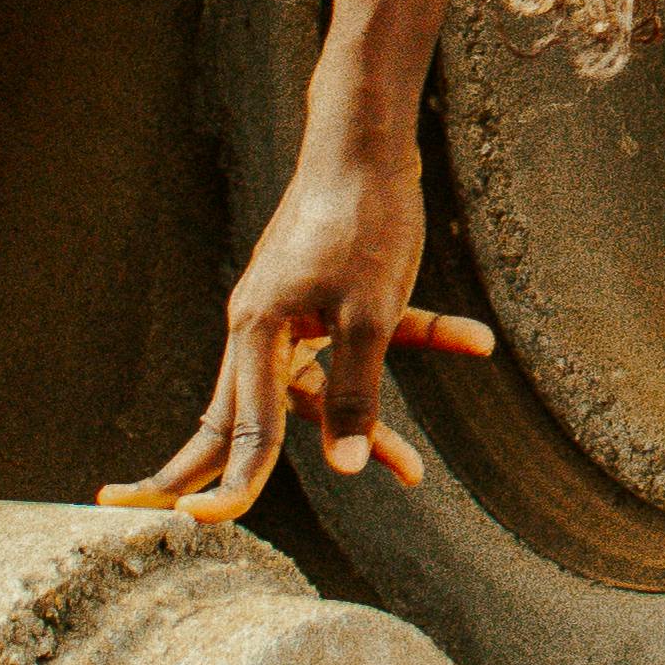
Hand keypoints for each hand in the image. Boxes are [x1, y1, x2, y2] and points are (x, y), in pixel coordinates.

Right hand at [96, 128, 493, 522]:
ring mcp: (291, 310)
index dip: (233, 484)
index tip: (206, 525)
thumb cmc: (365, 221)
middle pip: (245, 418)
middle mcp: (261, 327)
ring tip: (411, 472)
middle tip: (191, 519)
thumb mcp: (371, 315)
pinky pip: (362, 341)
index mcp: (256, 333)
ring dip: (366, 424)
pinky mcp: (326, 294)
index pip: (243, 429)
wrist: (370, 139)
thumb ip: (356, 392)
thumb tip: (344, 471)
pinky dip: (412, 342)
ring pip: (317, 389)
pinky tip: (473, 340)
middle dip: (233, 472)